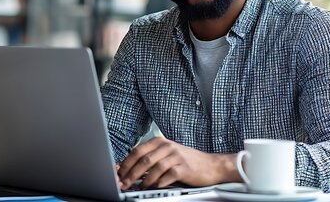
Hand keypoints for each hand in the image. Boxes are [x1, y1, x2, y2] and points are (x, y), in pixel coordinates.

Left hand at [117, 136, 239, 188]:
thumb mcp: (168, 154)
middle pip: (144, 160)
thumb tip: (128, 168)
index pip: (138, 150)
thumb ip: (150, 158)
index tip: (118, 173)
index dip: (126, 163)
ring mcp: (176, 156)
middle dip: (131, 173)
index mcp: (161, 141)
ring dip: (143, 180)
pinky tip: (155, 187)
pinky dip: (158, 183)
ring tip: (139, 187)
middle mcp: (168, 146)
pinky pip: (167, 176)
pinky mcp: (184, 168)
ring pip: (154, 168)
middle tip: (124, 183)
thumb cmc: (186, 161)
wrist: (210, 165)